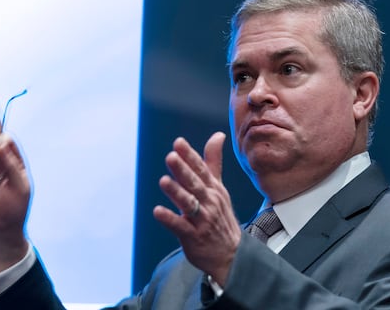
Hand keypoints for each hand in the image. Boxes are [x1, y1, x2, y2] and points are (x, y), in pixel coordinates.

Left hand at [153, 132, 241, 284]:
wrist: (231, 254)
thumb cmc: (220, 216)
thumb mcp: (219, 187)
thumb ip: (212, 161)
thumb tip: (217, 135)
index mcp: (213, 188)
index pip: (201, 169)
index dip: (189, 156)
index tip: (178, 143)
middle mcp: (209, 202)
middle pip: (195, 184)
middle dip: (183, 170)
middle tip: (171, 157)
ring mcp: (202, 220)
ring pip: (188, 204)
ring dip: (176, 192)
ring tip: (163, 181)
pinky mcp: (193, 236)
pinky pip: (180, 226)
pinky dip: (169, 219)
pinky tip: (157, 211)